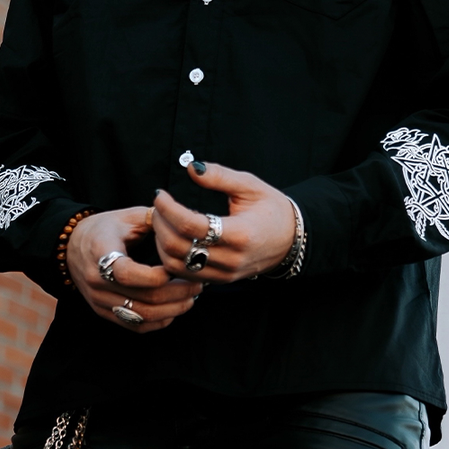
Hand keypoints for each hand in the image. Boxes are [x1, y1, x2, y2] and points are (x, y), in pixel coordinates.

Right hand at [66, 207, 201, 332]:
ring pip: (140, 316)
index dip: (154, 275)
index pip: (125, 273)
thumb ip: (156, 219)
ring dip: (172, 310)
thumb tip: (186, 224)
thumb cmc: (106, 228)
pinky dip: (158, 321)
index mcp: (100, 251)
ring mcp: (98, 300)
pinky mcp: (103, 312)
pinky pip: (134, 325)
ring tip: (192, 297)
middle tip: (198, 284)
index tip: (175, 268)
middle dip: (175, 294)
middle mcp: (96, 280)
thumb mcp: (128, 216)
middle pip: (140, 298)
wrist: (73, 246)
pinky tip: (175, 308)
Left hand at [152, 162, 295, 282]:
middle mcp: (231, 259)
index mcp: (240, 234)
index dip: (169, 209)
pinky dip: (170, 257)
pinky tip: (170, 238)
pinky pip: (185, 274)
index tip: (160, 194)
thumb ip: (220, 176)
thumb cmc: (271, 209)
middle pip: (179, 248)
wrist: (291, 240)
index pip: (192, 226)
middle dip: (160, 224)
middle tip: (157, 206)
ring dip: (161, 242)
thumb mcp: (250, 185)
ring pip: (177, 265)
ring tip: (162, 220)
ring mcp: (224, 274)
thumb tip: (191, 167)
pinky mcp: (220, 280)